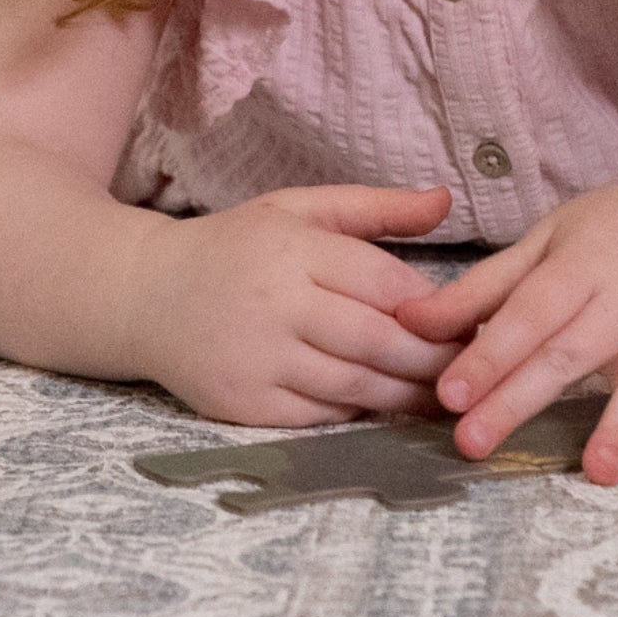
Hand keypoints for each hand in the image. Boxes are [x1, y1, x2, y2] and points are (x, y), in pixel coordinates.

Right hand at [136, 183, 456, 424]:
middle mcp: (274, 304)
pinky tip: (383, 404)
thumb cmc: (233, 248)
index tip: (473, 323)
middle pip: (378, 342)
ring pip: (355, 386)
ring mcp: (257, 359)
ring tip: (444, 395)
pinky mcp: (243, 403)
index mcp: (292, 249)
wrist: (143, 295)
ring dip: (407, 395)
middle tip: (475, 368)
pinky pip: (320, 415)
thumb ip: (374, 208)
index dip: (437, 311)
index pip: (385, 285)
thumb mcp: (296, 209)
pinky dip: (358, 411)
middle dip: (434, 360)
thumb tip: (447, 200)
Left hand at [402, 170, 617, 482]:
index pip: (527, 315)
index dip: (488, 354)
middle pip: (568, 356)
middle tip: (473, 443)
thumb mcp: (545, 241)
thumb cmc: (612, 235)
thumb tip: (407, 320)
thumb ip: (481, 288)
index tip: (448, 395)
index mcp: (581, 267)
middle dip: (519, 401)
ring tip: (598, 471)